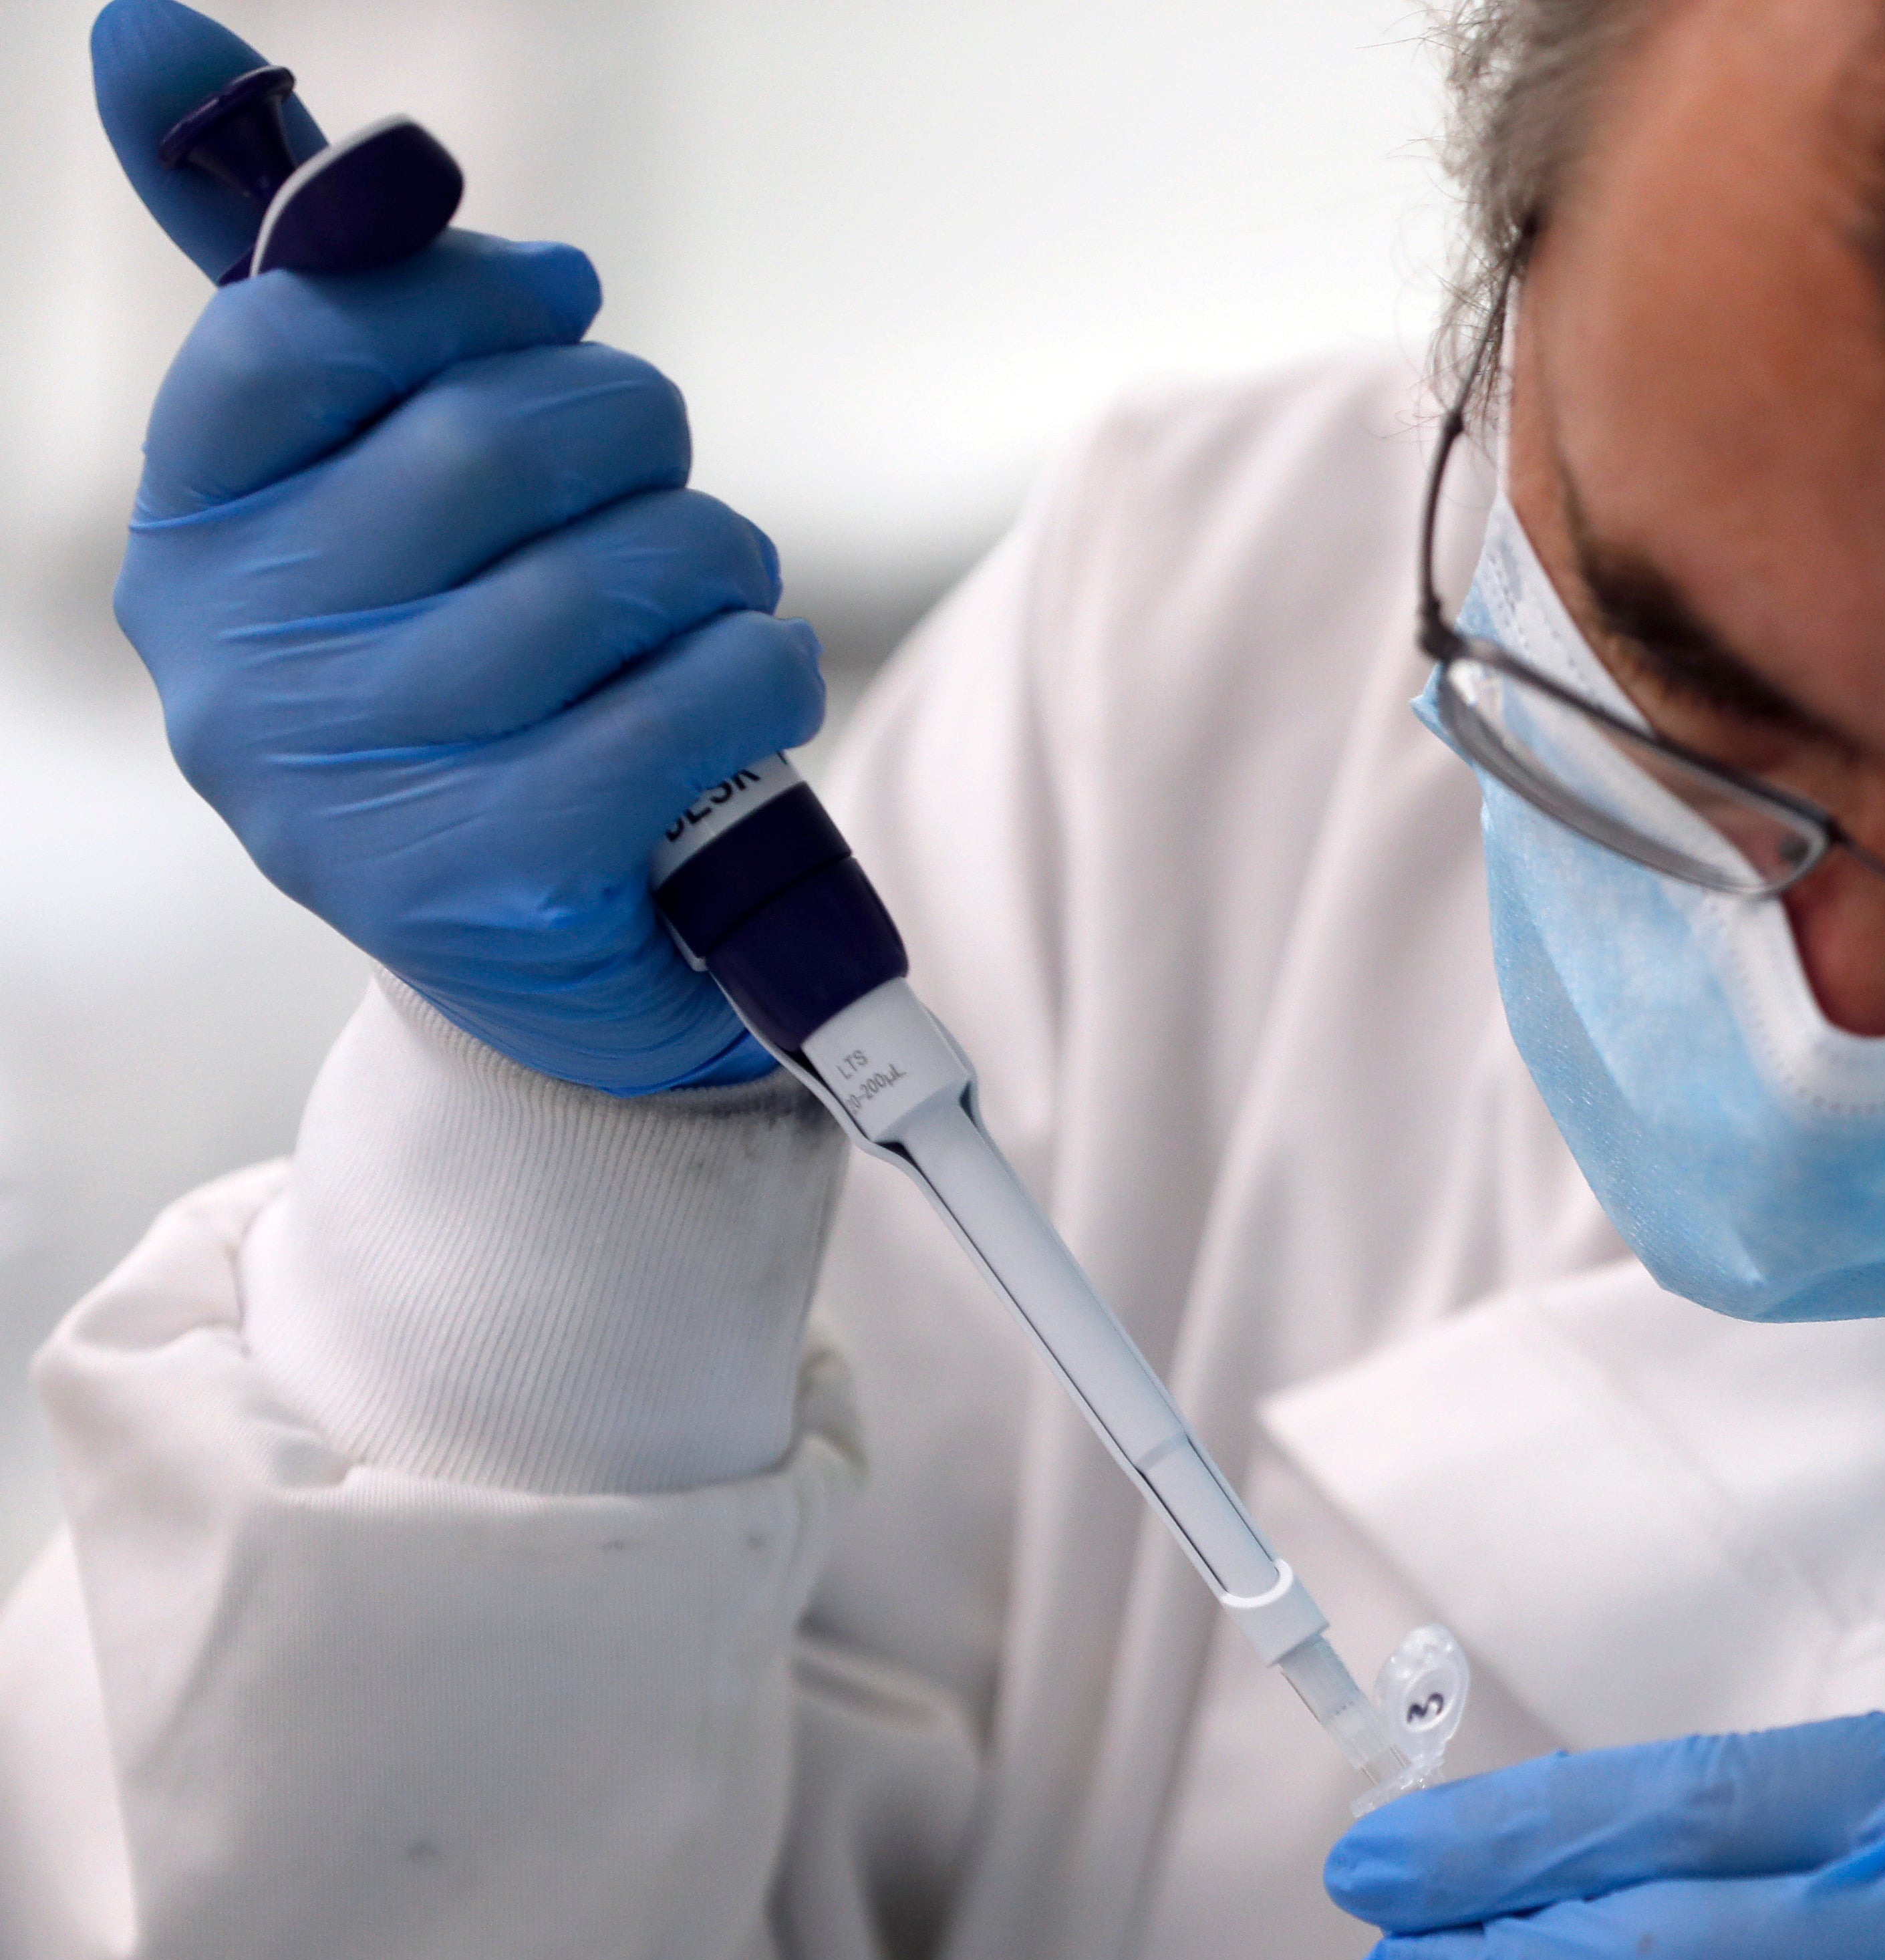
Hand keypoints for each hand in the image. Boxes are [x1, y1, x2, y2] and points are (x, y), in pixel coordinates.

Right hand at [96, 1, 813, 1092]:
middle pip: (490, 438)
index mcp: (187, 536)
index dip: (471, 288)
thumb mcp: (371, 487)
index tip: (561, 299)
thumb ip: (303, 279)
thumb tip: (146, 26)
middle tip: (657, 470)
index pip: (303, 327)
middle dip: (629, 425)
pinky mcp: (497, 879)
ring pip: (613, 567)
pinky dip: (761, 669)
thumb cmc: (479, 673)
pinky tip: (742, 690)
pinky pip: (693, 695)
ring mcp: (356, 786)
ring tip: (705, 599)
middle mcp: (237, 662)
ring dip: (712, 558)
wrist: (553, 963)